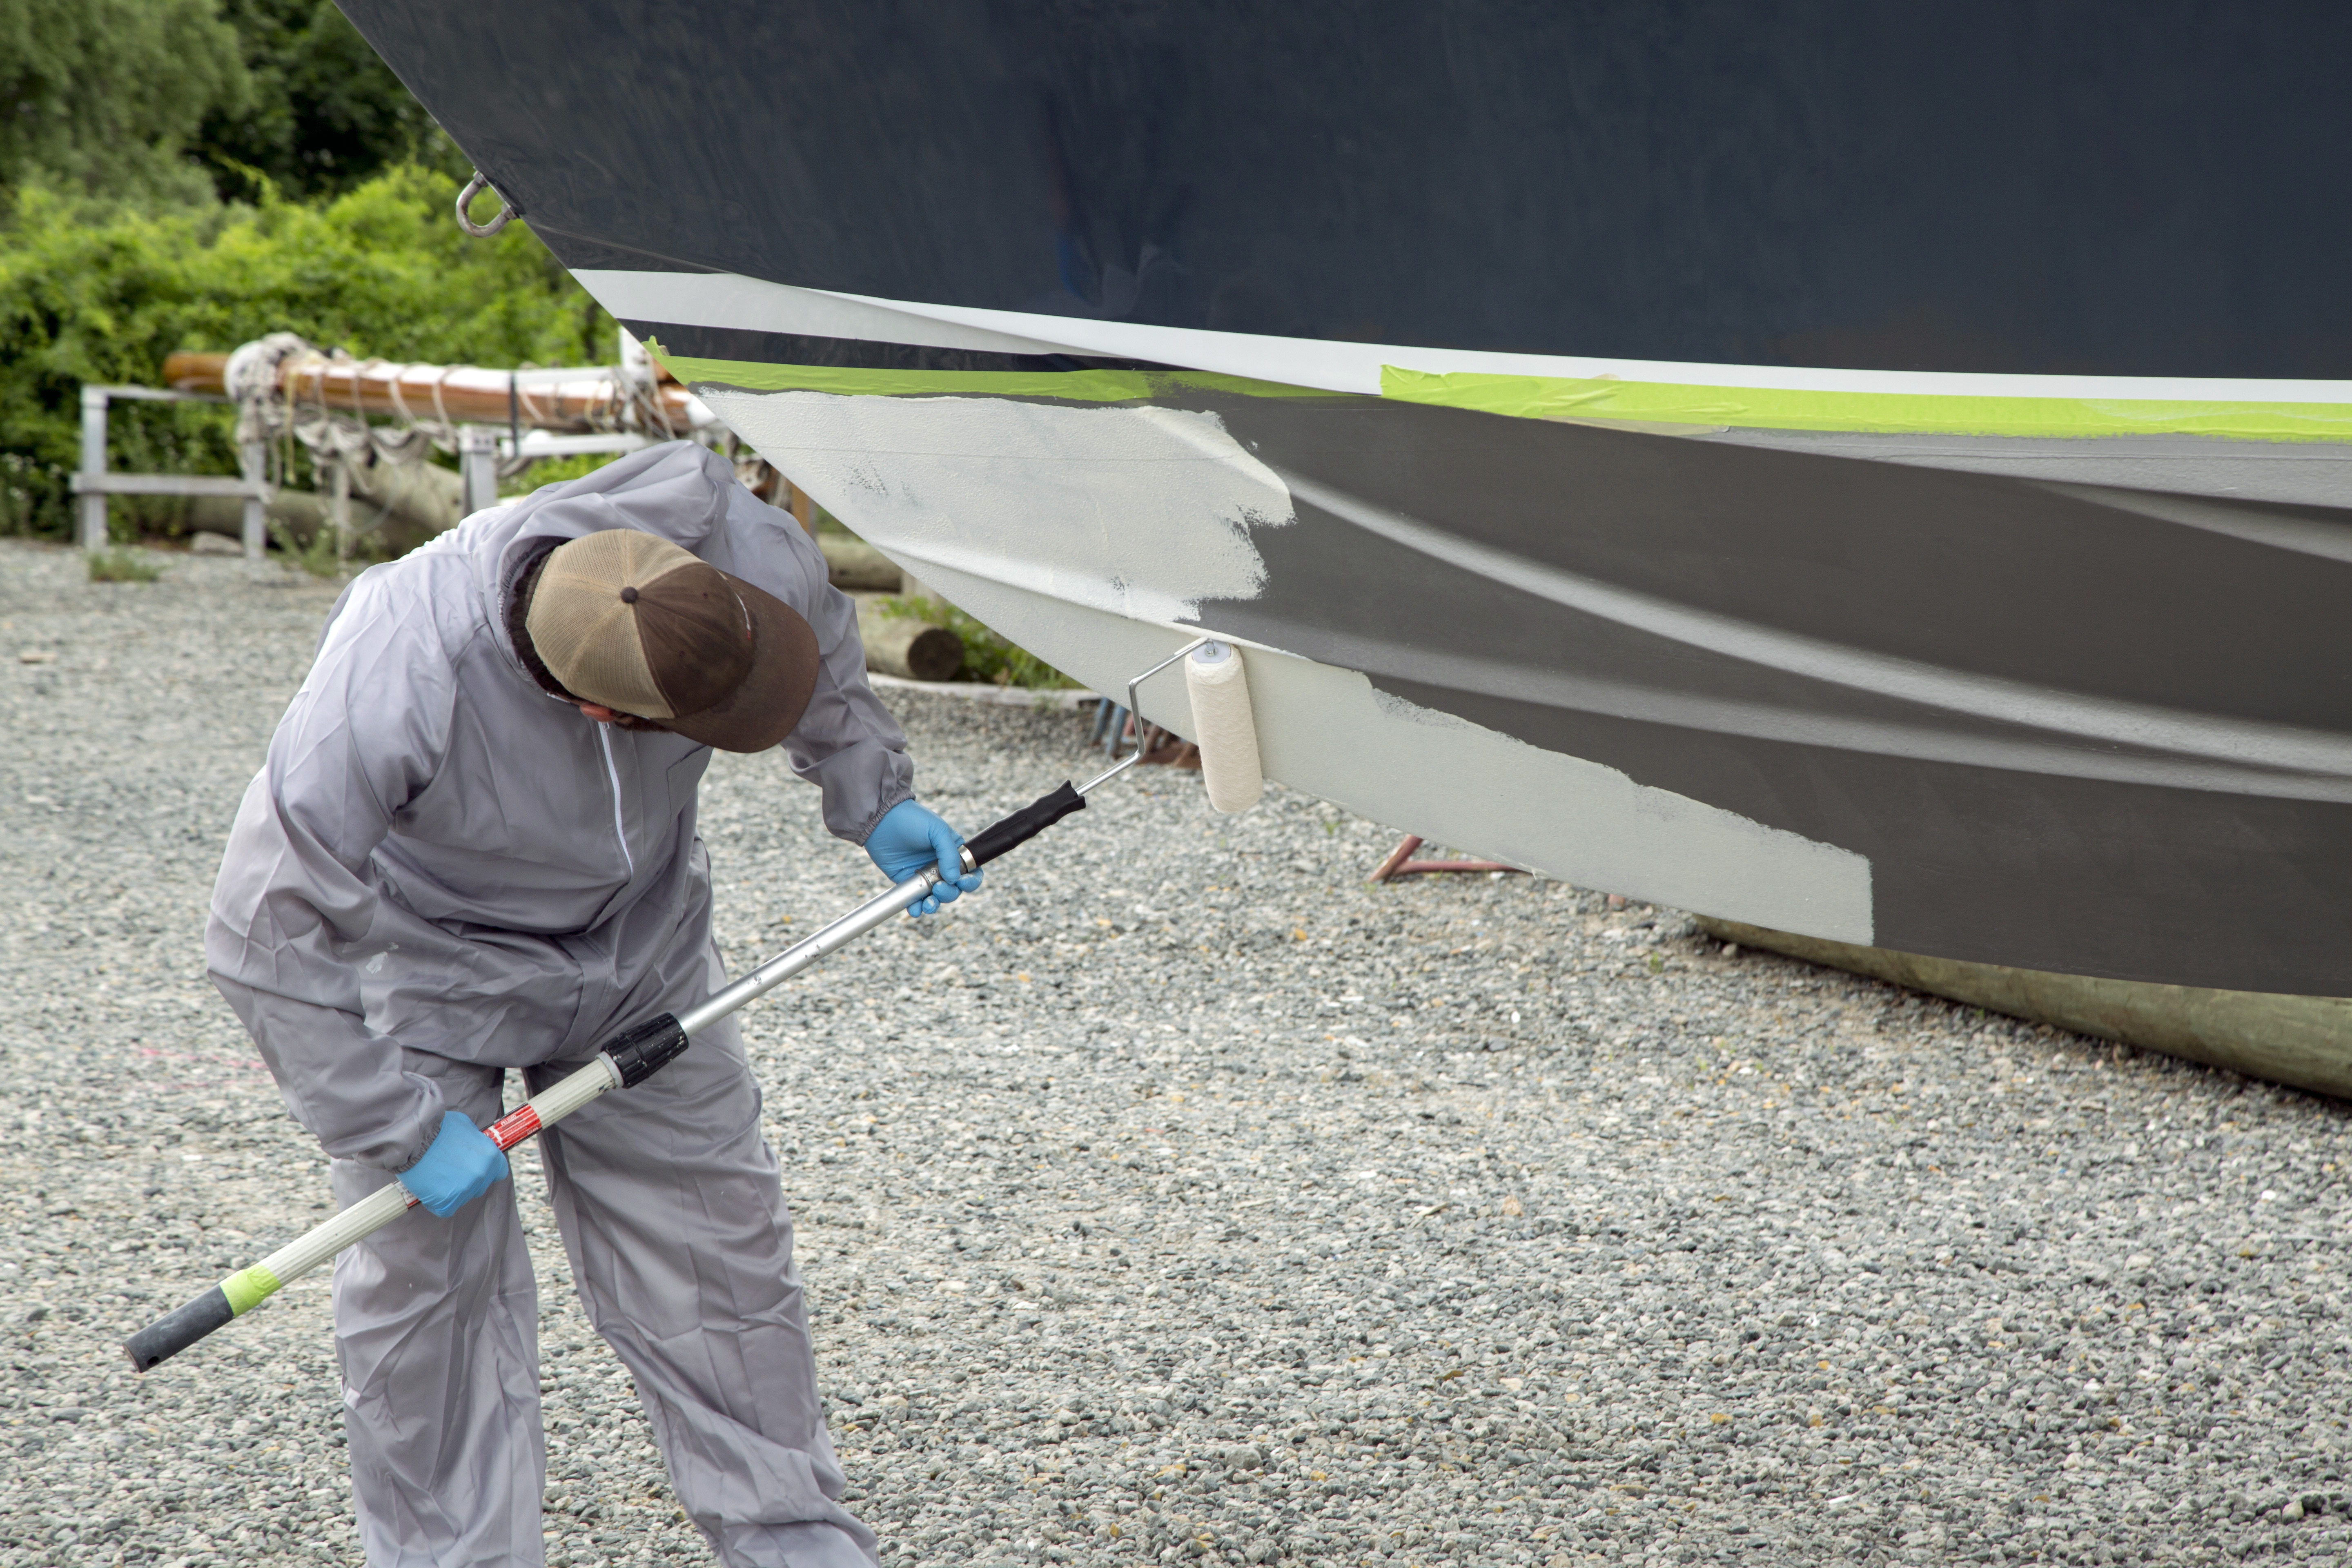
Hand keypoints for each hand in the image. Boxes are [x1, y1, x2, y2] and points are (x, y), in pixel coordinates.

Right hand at [397, 1111, 509, 1216]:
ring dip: (453, 1191)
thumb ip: (476, 1142)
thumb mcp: (466, 1127)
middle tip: (451, 1170)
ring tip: (437, 1176)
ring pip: (463, 1197)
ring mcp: (464, 1190)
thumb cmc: (438, 1128)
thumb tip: (475, 1148)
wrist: (413, 1139)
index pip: (499, 1172)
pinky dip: (438, 1203)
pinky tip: (431, 1191)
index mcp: (490, 1157)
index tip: (476, 1167)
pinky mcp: (446, 1202)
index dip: (487, 1169)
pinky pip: (446, 1209)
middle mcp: (481, 1175)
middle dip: (468, 1180)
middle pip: (480, 1185)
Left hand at [865, 798, 981, 916]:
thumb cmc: (912, 819)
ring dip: (935, 904)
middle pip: (954, 888)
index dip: (971, 881)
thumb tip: (954, 879)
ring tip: (928, 904)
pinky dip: (917, 908)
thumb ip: (949, 855)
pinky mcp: (907, 881)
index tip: (962, 882)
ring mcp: (924, 874)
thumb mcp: (937, 831)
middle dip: (949, 893)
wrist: (881, 820)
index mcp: (953, 851)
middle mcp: (941, 865)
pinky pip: (915, 899)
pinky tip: (915, 909)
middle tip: (938, 888)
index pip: (970, 871)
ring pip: (936, 898)